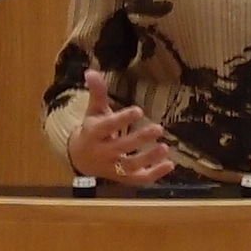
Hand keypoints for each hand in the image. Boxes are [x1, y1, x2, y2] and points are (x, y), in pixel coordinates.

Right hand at [72, 70, 175, 187]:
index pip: (107, 127)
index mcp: (93, 133)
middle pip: (121, 147)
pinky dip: (154, 175)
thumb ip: (97, 92)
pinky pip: (139, 180)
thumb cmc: (92, 130)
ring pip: (130, 166)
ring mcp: (113, 167)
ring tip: (164, 147)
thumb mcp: (93, 111)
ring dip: (148, 158)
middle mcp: (102, 152)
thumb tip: (91, 71)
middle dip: (140, 139)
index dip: (122, 119)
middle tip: (159, 128)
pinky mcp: (123, 178)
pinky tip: (170, 164)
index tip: (138, 110)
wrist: (80, 159)